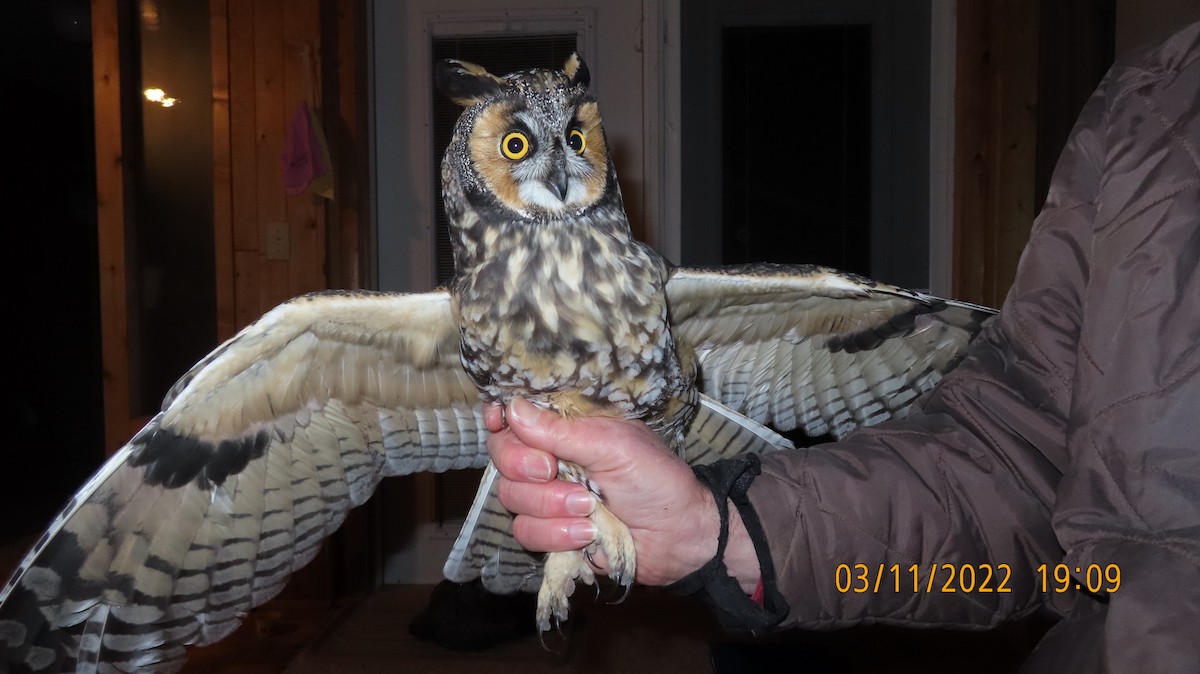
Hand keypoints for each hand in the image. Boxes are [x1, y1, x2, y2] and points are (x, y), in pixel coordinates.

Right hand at [486, 398, 759, 589]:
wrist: (680, 536)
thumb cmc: (656, 479)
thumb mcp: (614, 445)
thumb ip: (561, 431)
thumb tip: (512, 409)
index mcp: (566, 430)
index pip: (514, 417)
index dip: (499, 419)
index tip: (498, 421)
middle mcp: (550, 460)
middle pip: (502, 458)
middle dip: (524, 466)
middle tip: (553, 470)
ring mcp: (548, 499)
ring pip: (511, 498)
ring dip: (549, 505)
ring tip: (588, 508)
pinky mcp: (551, 534)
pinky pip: (526, 533)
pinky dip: (556, 535)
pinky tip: (587, 534)